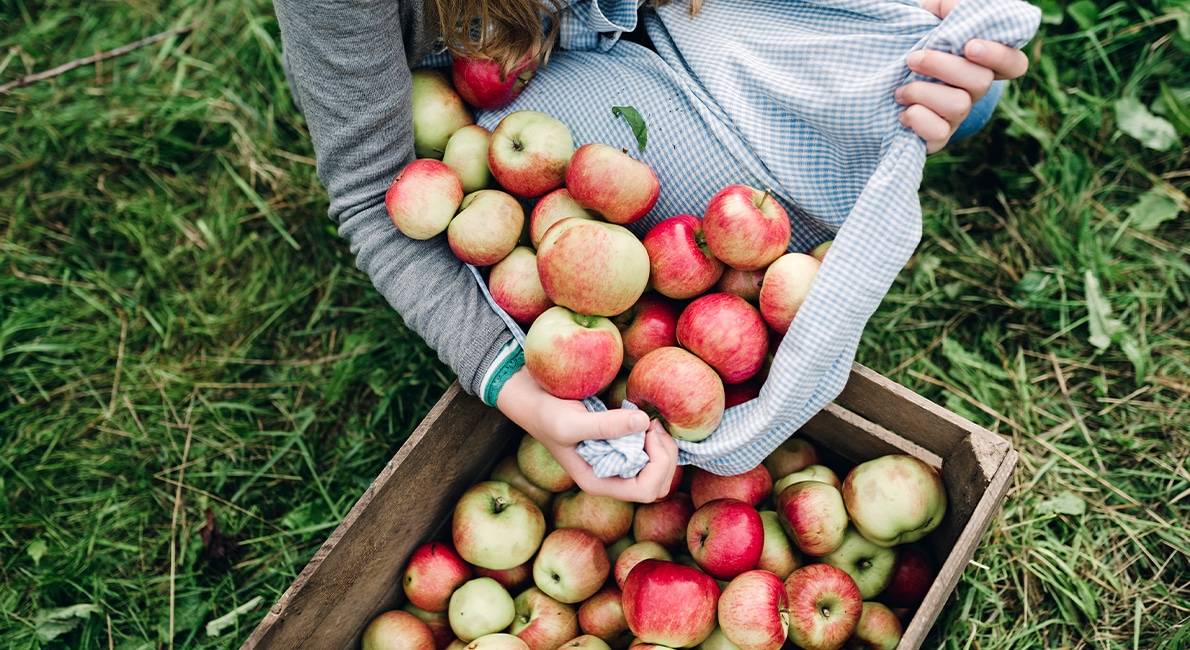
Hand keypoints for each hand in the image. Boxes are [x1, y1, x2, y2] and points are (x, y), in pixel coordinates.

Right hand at [495, 369, 679, 502]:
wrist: (534, 400)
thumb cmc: (547, 415)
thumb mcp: (571, 422)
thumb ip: (606, 426)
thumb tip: (643, 422)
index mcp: (599, 482)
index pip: (646, 491)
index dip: (657, 464)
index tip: (647, 432)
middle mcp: (611, 478)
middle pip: (659, 484)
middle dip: (666, 456)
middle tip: (653, 425)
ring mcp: (617, 463)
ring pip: (659, 470)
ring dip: (663, 447)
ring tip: (649, 422)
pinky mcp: (620, 446)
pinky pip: (651, 453)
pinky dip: (656, 438)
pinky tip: (645, 419)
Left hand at [899, 0, 1030, 152]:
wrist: (884, 81)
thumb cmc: (917, 46)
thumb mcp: (931, 21)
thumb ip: (946, 9)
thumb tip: (947, 8)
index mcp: (982, 62)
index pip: (1014, 64)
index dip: (998, 57)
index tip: (970, 46)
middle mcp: (975, 90)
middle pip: (980, 82)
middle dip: (943, 67)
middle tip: (913, 59)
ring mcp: (959, 115)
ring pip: (958, 106)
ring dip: (923, 93)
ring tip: (900, 89)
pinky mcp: (938, 136)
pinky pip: (939, 134)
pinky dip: (917, 120)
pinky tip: (902, 112)